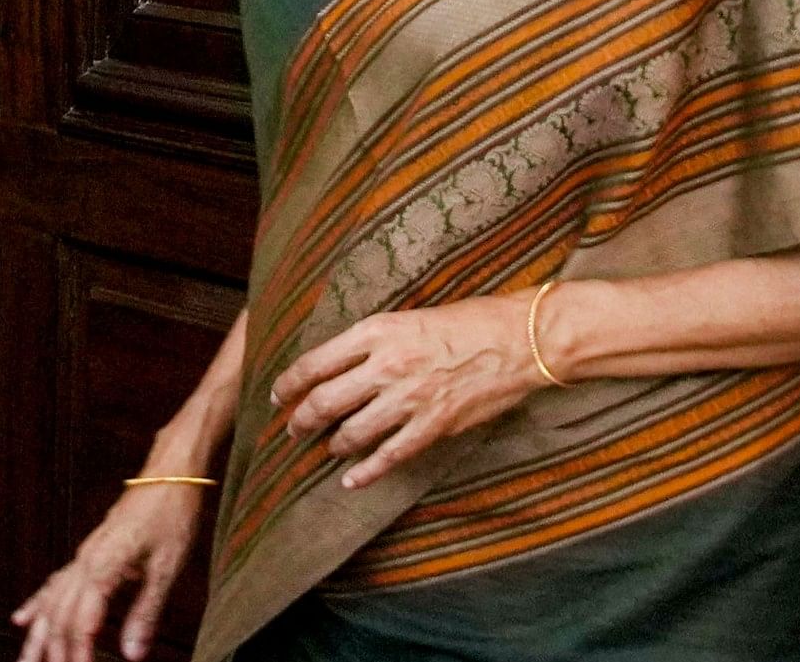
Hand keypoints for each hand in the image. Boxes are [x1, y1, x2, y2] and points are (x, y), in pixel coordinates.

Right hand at [8, 481, 204, 661]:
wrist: (168, 477)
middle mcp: (84, 562)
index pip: (80, 623)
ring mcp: (82, 558)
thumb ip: (146, 613)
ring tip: (24, 660)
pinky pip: (53, 584)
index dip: (77, 653)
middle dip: (53, 651)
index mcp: (102, 567)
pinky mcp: (87, 555)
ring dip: (36, 635)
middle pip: (58, 616)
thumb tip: (132, 652)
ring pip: (49, 603)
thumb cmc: (170, 516)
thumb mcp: (167, 569)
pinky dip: (37, 605)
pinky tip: (23, 619)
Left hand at [271, 291, 542, 489]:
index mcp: (375, 332)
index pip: (314, 363)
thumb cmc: (467, 322)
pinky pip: (389, 456)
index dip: (289, 384)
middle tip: (291, 429)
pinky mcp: (433, 426)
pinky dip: (365, 472)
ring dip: (332, 444)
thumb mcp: (407, 317)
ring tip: (325, 448)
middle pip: (324, 401)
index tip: (278, 395)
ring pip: (352, 432)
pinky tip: (350, 481)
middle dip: (301, 420)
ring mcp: (409, 399)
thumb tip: (340, 364)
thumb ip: (373, 342)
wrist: (520, 341)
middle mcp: (385, 366)